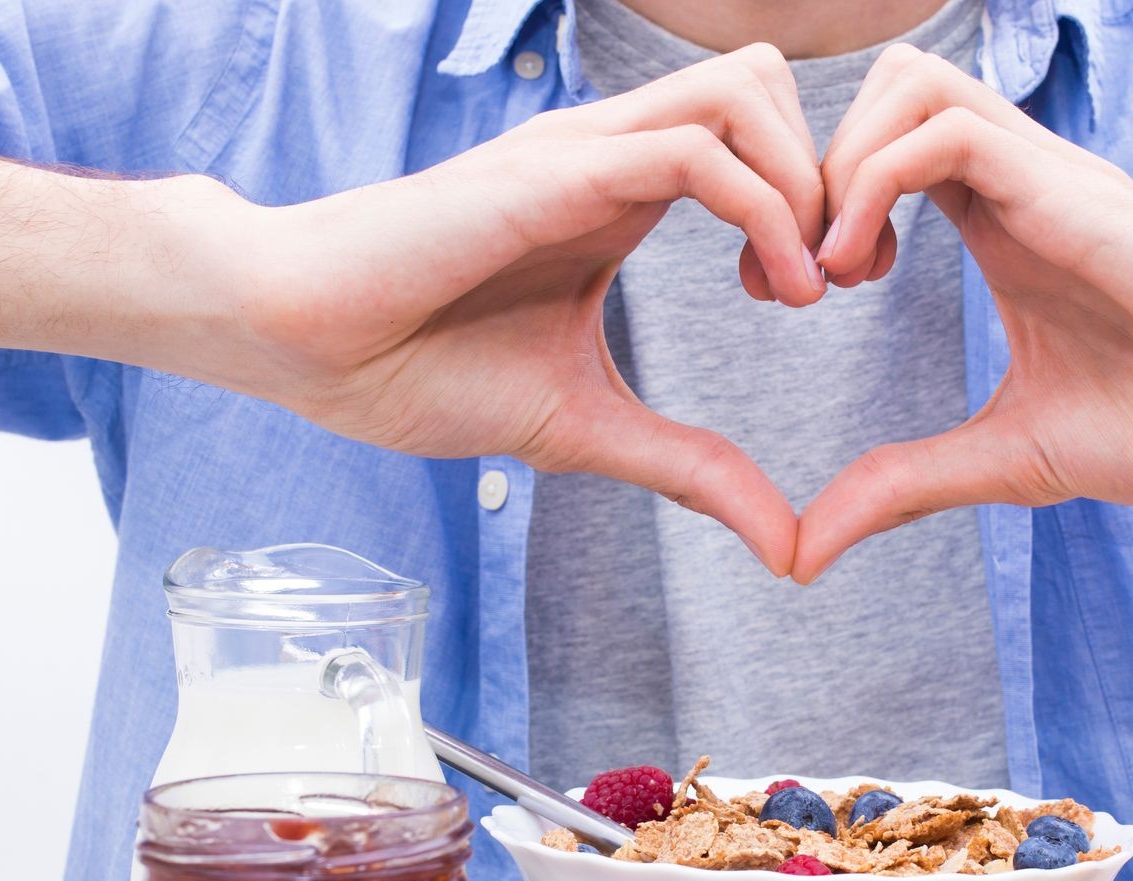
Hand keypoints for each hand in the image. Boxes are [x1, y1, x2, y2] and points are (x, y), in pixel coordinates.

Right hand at [215, 46, 827, 573]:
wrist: (300, 345)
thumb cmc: (413, 369)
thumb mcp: (585, 427)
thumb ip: (692, 470)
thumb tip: (787, 546)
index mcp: (618, 190)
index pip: (755, 129)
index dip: (813, 200)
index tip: (814, 295)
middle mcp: (608, 151)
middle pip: (766, 81)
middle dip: (832, 173)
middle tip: (830, 280)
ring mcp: (580, 151)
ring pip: (745, 90)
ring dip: (805, 183)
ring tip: (804, 288)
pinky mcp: (550, 175)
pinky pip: (693, 150)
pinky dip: (764, 211)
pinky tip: (773, 293)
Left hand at [795, 46, 1132, 580]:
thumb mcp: (1003, 460)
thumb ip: (902, 487)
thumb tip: (801, 552)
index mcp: (1003, 226)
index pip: (884, 148)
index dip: (812, 205)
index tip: (789, 294)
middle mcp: (1020, 184)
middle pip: (885, 89)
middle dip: (809, 169)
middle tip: (797, 277)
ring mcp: (1049, 178)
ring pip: (908, 83)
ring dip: (839, 166)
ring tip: (832, 272)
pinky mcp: (1074, 193)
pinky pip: (949, 129)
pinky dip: (875, 183)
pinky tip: (863, 271)